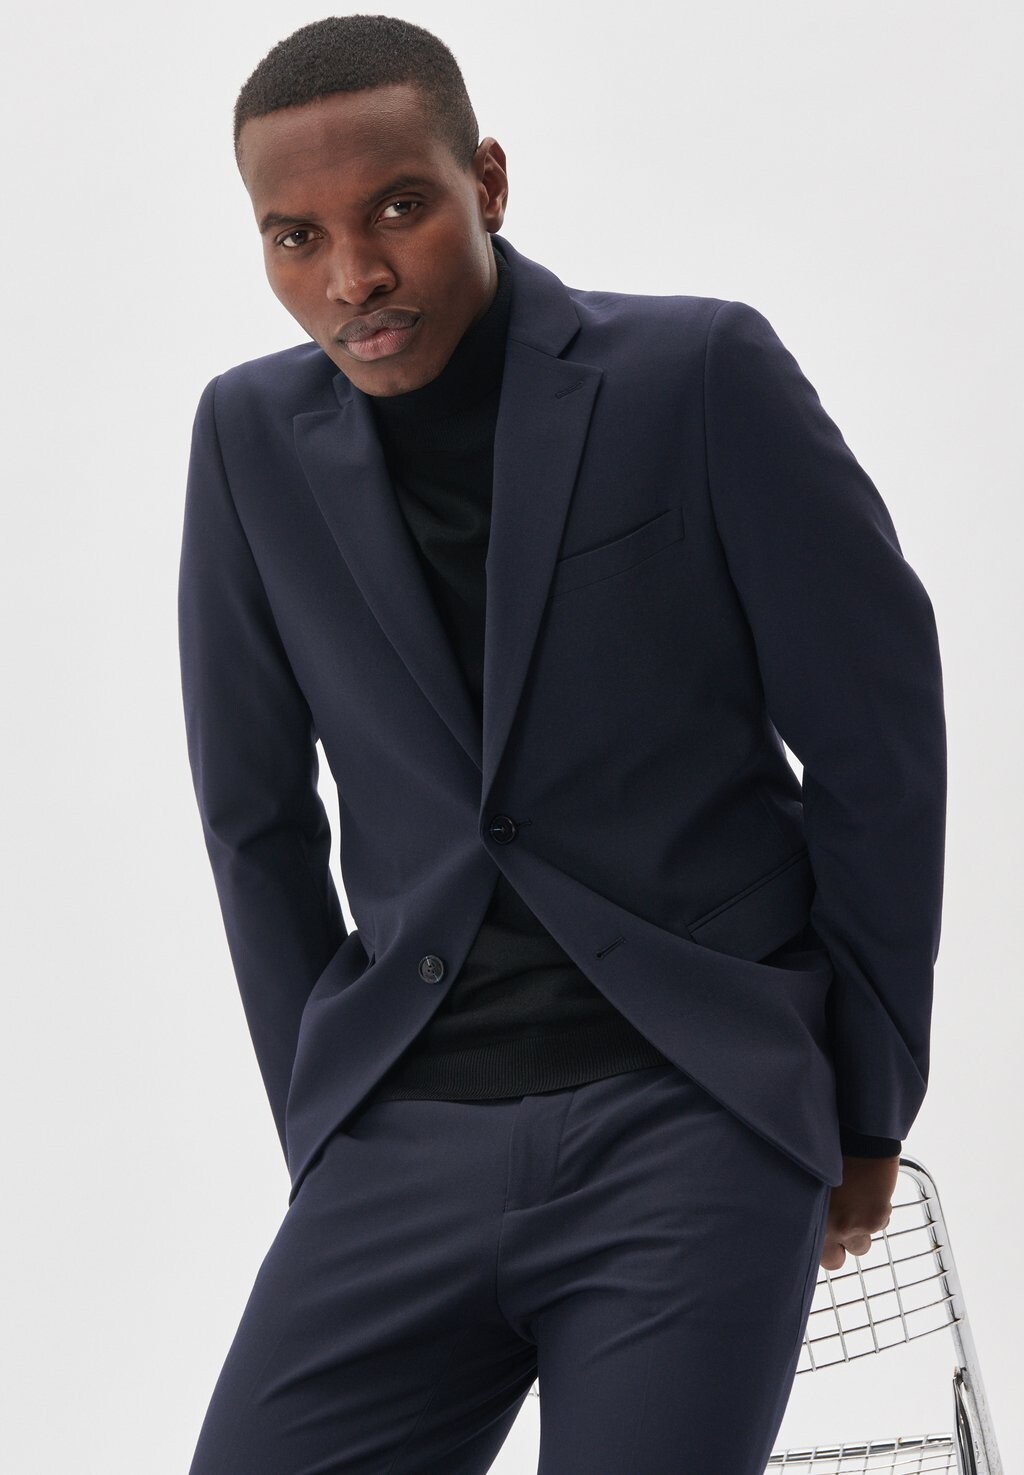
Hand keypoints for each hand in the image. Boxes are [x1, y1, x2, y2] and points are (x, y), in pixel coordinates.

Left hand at [820, 1154, 899, 1270]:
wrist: (858, 1136)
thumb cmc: (828, 1152)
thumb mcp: (809, 1181)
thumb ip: (809, 1207)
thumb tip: (809, 1222)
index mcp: (809, 1218)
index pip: (810, 1253)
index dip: (816, 1247)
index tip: (819, 1239)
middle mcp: (830, 1227)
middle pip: (834, 1261)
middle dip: (837, 1248)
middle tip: (839, 1227)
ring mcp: (855, 1225)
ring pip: (861, 1245)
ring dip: (860, 1230)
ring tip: (856, 1204)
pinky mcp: (876, 1218)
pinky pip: (880, 1225)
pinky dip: (877, 1213)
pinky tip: (870, 1191)